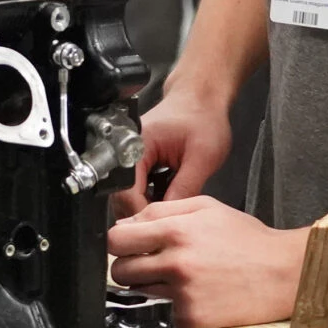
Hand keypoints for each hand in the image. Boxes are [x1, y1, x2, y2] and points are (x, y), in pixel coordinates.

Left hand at [107, 197, 305, 327]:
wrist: (284, 274)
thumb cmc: (247, 239)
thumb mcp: (206, 207)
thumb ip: (161, 210)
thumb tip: (126, 223)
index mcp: (176, 231)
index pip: (116, 240)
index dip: (119, 242)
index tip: (128, 245)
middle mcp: (176, 263)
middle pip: (120, 271)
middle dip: (129, 265)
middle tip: (150, 263)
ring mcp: (183, 294)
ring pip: (139, 292)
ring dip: (150, 284)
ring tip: (180, 276)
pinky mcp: (191, 318)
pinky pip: (163, 311)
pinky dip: (173, 305)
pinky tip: (195, 294)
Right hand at [113, 86, 233, 218]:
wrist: (204, 99)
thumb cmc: (203, 118)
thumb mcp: (202, 156)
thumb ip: (185, 187)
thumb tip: (171, 217)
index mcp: (136, 144)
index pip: (125, 190)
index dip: (141, 212)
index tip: (159, 228)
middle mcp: (129, 151)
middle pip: (123, 194)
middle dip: (143, 212)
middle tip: (166, 227)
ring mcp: (134, 156)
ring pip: (131, 193)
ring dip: (148, 205)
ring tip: (171, 212)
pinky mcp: (142, 161)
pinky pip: (140, 187)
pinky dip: (153, 196)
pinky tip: (169, 199)